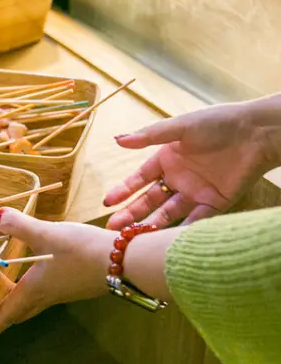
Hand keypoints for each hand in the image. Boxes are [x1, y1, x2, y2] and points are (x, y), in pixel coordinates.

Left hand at [0, 208, 114, 345]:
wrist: (124, 260)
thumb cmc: (82, 251)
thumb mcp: (47, 234)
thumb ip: (20, 226)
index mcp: (33, 290)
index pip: (5, 316)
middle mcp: (46, 296)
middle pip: (17, 313)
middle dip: (0, 318)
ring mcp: (61, 292)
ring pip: (31, 304)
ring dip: (15, 303)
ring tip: (0, 294)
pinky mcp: (73, 285)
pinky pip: (44, 294)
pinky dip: (30, 290)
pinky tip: (31, 274)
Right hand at [104, 103, 275, 229]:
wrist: (256, 133)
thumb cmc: (217, 123)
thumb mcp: (179, 127)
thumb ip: (149, 136)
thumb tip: (117, 140)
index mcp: (166, 160)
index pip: (139, 180)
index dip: (123, 191)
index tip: (107, 203)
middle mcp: (177, 179)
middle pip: (149, 201)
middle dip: (130, 214)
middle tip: (112, 228)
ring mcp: (195, 193)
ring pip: (168, 213)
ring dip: (151, 224)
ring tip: (134, 237)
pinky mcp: (215, 203)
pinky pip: (196, 220)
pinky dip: (182, 230)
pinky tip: (166, 240)